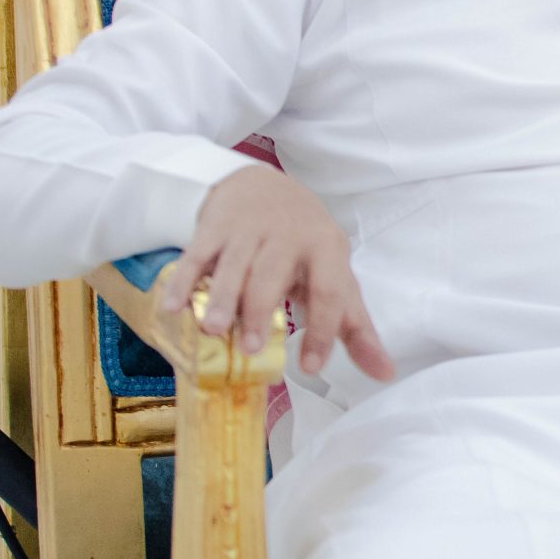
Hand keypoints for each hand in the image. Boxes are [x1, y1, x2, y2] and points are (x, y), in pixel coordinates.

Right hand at [154, 164, 395, 380]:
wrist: (262, 185)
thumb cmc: (304, 245)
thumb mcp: (335, 276)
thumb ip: (355, 326)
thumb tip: (385, 373)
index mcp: (327, 248)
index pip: (329, 291)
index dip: (323, 329)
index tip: (310, 367)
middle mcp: (290, 234)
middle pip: (274, 274)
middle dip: (261, 311)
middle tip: (252, 349)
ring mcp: (249, 228)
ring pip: (234, 264)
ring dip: (221, 298)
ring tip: (213, 330)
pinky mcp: (214, 226)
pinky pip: (197, 254)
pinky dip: (183, 281)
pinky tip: (174, 308)